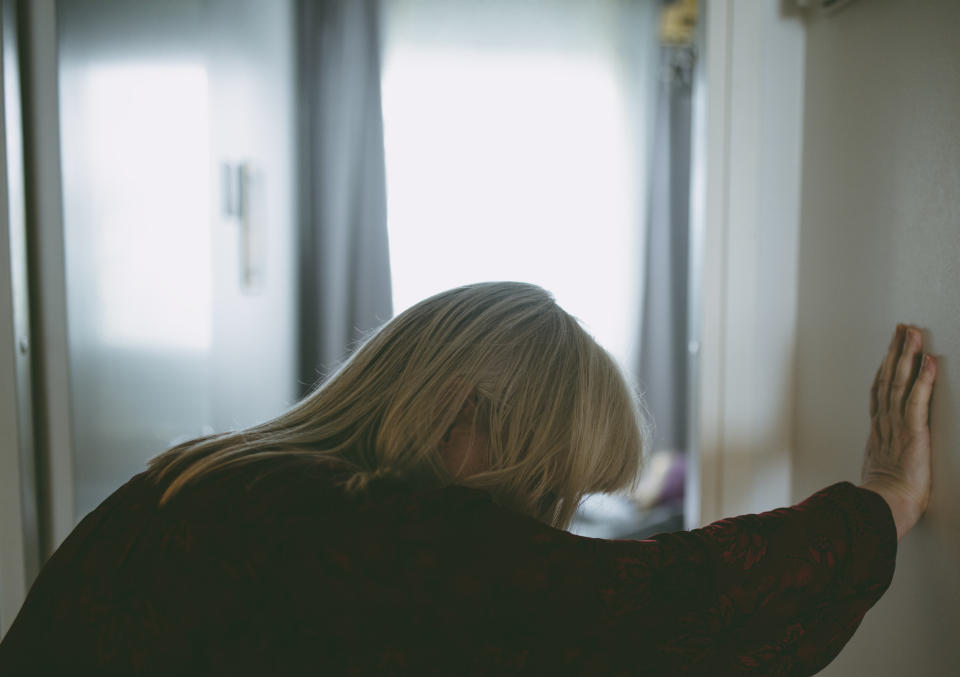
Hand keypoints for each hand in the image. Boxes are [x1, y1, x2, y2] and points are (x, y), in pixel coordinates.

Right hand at [860, 324, 935, 541]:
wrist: (883, 509)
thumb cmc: (884, 499)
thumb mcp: (880, 473)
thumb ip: (882, 460)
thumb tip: (881, 464)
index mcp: (878, 432)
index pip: (881, 391)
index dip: (885, 368)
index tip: (890, 349)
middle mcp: (884, 423)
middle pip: (888, 379)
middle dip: (895, 352)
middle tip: (902, 328)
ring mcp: (896, 427)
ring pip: (899, 383)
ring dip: (907, 356)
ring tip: (913, 333)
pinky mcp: (913, 433)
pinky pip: (918, 400)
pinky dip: (923, 379)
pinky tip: (929, 361)